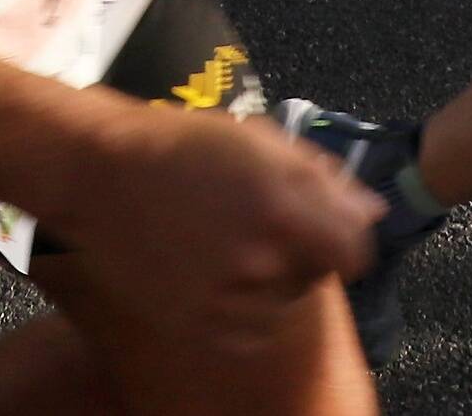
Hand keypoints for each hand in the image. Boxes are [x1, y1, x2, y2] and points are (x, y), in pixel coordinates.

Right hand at [56, 103, 378, 337]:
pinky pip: (248, 330)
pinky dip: (242, 308)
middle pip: (316, 275)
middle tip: (262, 225)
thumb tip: (372, 211)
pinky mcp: (196, 321)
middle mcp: (258, 255)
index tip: (330, 231)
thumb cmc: (178, 145)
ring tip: (231, 245)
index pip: (355, 250)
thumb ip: (321, 178)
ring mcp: (225, 294)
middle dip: (302, 252)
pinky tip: (216, 272)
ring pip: (282, 303)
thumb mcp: (257, 140)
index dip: (348, 238)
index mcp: (280, 204)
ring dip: (271, 281)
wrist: (99, 173)